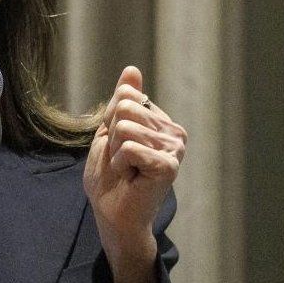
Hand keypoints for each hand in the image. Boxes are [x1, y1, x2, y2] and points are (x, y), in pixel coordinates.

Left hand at [83, 67, 186, 282]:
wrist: (111, 213)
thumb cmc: (110, 176)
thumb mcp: (109, 131)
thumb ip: (121, 101)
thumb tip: (132, 70)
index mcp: (161, 121)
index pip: (126, 97)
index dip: (110, 122)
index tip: (118, 146)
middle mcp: (174, 131)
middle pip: (125, 108)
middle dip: (112, 135)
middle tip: (122, 159)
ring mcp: (174, 148)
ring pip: (125, 127)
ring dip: (115, 151)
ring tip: (127, 169)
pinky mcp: (169, 165)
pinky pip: (129, 147)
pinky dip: (120, 163)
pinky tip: (131, 177)